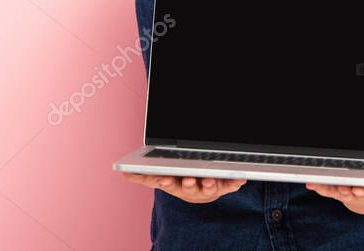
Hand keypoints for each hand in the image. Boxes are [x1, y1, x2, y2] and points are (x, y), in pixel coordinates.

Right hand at [122, 173, 245, 203]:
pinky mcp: (224, 186)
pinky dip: (235, 182)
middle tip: (187, 179)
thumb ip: (142, 176)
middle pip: (188, 187)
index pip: (168, 183)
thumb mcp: (161, 178)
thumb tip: (122, 173)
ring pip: (208, 186)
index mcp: (176, 185)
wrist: (202, 190)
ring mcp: (208, 187)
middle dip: (188, 183)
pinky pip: (231, 184)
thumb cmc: (180, 182)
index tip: (162, 179)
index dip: (165, 182)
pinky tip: (240, 178)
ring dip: (209, 183)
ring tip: (210, 179)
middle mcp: (192, 188)